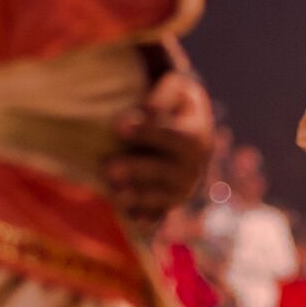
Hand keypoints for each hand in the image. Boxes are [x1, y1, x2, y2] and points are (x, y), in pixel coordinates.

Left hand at [105, 68, 214, 228]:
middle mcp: (194, 166)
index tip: (116, 127)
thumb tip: (146, 110)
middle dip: (138, 170)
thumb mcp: (176, 89)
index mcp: (197, 136)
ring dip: (140, 197)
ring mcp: (183, 188)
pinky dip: (146, 217)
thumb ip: (163, 94)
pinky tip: (131, 217)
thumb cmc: (175, 104)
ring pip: (165, 197)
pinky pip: (160, 214)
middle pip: (168, 171)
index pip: (175, 136)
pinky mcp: (170, 202)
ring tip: (115, 195)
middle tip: (108, 168)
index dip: (147, 132)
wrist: (189, 129)